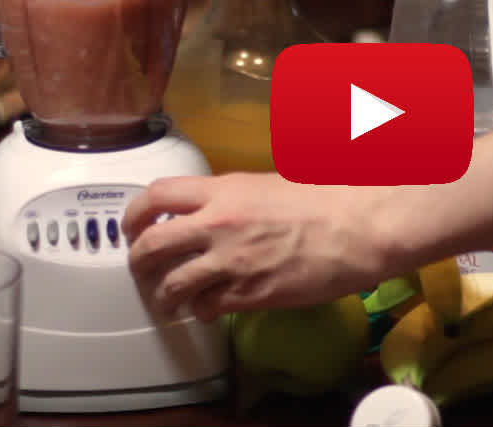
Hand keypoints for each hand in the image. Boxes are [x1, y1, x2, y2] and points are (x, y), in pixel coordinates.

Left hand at [122, 172, 403, 321]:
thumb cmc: (328, 196)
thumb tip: (221, 204)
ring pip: (171, 285)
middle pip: (151, 245)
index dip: (134, 213)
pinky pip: (206, 308)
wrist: (359, 227)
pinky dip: (200, 311)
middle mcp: (218, 224)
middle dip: (138, 261)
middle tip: (142, 268)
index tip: (133, 226)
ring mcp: (230, 262)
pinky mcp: (249, 294)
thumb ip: (237, 195)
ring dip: (163, 296)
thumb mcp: (272, 181)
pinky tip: (207, 310)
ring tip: (167, 301)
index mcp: (224, 190)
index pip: (156, 195)